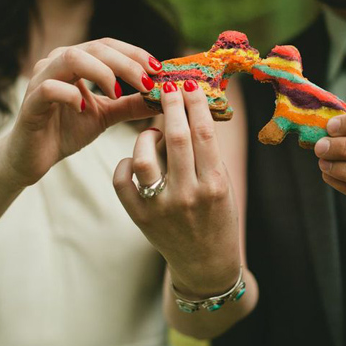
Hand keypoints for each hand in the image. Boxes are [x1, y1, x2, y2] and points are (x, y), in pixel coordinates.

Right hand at [1, 38, 160, 187]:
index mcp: (75, 61)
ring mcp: (41, 80)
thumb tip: (164, 97)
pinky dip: (71, 95)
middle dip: (126, 63)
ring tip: (118, 93)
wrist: (33, 157)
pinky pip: (50, 88)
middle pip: (95, 48)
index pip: (108, 45)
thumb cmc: (67, 130)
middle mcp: (57, 63)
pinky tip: (84, 109)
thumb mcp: (107, 115)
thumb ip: (131, 104)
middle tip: (146, 83)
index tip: (158, 69)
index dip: (135, 53)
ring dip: (102, 72)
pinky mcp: (30, 102)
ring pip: (72, 58)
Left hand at [113, 80, 240, 296]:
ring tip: (153, 131)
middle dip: (171, 105)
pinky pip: (122, 182)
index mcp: (214, 184)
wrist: (205, 262)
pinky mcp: (140, 217)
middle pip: (176, 137)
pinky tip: (134, 159)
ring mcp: (161, 207)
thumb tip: (188, 112)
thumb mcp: (223, 184)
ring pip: (143, 158)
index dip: (195, 103)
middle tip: (168, 86)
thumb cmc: (218, 217)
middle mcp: (188, 195)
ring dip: (146, 136)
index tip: (190, 84)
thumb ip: (206, 153)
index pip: (203, 133)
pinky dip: (125, 164)